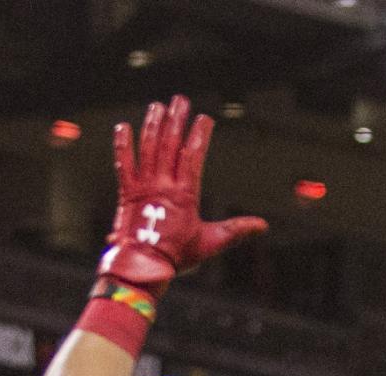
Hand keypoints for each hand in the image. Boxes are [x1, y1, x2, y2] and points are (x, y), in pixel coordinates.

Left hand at [100, 97, 266, 290]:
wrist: (143, 265)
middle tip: (180, 100)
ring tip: (158, 107)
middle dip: (176, 120)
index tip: (204, 118)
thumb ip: (236, 230)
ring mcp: (143, 186)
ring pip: (148, 148)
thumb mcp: (211, 243)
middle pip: (170, 145)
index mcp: (184, 195)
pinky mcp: (127, 192)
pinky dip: (122, 144)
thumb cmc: (177, 256)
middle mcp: (163, 185)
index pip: (193, 156)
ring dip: (153, 125)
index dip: (199, 134)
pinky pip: (123, 163)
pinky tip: (124, 126)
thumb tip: (263, 225)